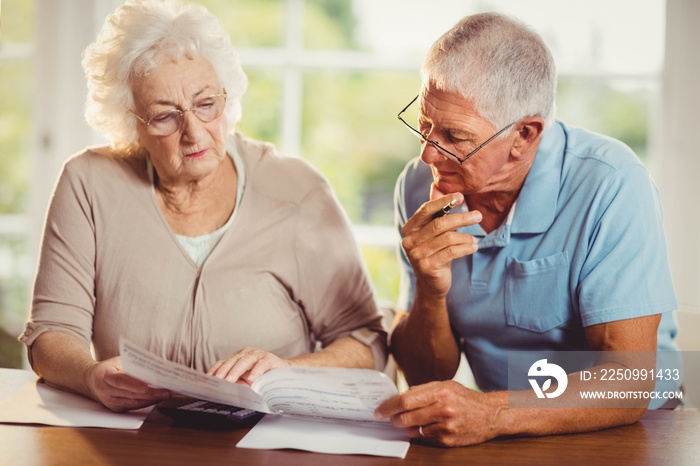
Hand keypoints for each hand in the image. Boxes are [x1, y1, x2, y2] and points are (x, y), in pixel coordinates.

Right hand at [85, 356, 170, 411]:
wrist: (91, 381)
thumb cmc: (108, 368)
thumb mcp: (117, 361)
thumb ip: (132, 365)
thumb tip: (153, 367)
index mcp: (104, 376)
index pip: (120, 381)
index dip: (133, 385)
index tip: (147, 387)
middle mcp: (106, 392)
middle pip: (130, 395)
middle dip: (151, 394)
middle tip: (167, 391)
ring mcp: (111, 402)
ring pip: (134, 403)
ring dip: (152, 400)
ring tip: (167, 394)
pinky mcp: (117, 409)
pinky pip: (134, 406)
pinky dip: (148, 402)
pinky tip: (159, 398)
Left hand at [207, 347, 289, 384]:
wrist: (283, 373)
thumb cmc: (262, 378)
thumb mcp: (245, 382)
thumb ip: (236, 383)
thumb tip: (222, 390)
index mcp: (238, 357)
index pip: (223, 362)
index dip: (215, 370)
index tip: (208, 379)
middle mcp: (246, 353)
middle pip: (232, 360)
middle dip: (223, 371)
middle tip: (217, 381)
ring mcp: (258, 354)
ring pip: (244, 360)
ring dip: (236, 371)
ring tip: (230, 380)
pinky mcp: (269, 359)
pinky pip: (261, 364)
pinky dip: (255, 371)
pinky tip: (251, 379)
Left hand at [374, 381, 500, 446]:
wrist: (490, 414)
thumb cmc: (466, 398)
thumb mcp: (446, 385)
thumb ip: (423, 390)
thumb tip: (400, 397)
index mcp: (441, 392)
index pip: (406, 400)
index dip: (390, 406)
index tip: (380, 410)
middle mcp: (443, 409)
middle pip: (407, 416)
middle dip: (394, 418)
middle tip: (389, 418)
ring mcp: (446, 427)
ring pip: (414, 429)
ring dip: (407, 426)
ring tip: (406, 421)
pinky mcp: (448, 440)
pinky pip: (425, 437)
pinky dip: (420, 432)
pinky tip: (424, 427)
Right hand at [401, 193, 481, 296]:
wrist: (431, 284)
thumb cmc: (435, 254)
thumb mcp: (434, 234)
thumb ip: (437, 215)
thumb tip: (445, 192)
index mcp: (409, 229)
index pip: (426, 210)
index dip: (443, 202)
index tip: (460, 196)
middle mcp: (409, 241)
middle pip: (439, 224)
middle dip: (461, 218)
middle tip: (478, 215)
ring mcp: (416, 255)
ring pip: (447, 238)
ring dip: (466, 237)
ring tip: (476, 239)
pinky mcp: (427, 266)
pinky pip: (451, 252)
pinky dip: (465, 248)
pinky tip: (474, 246)